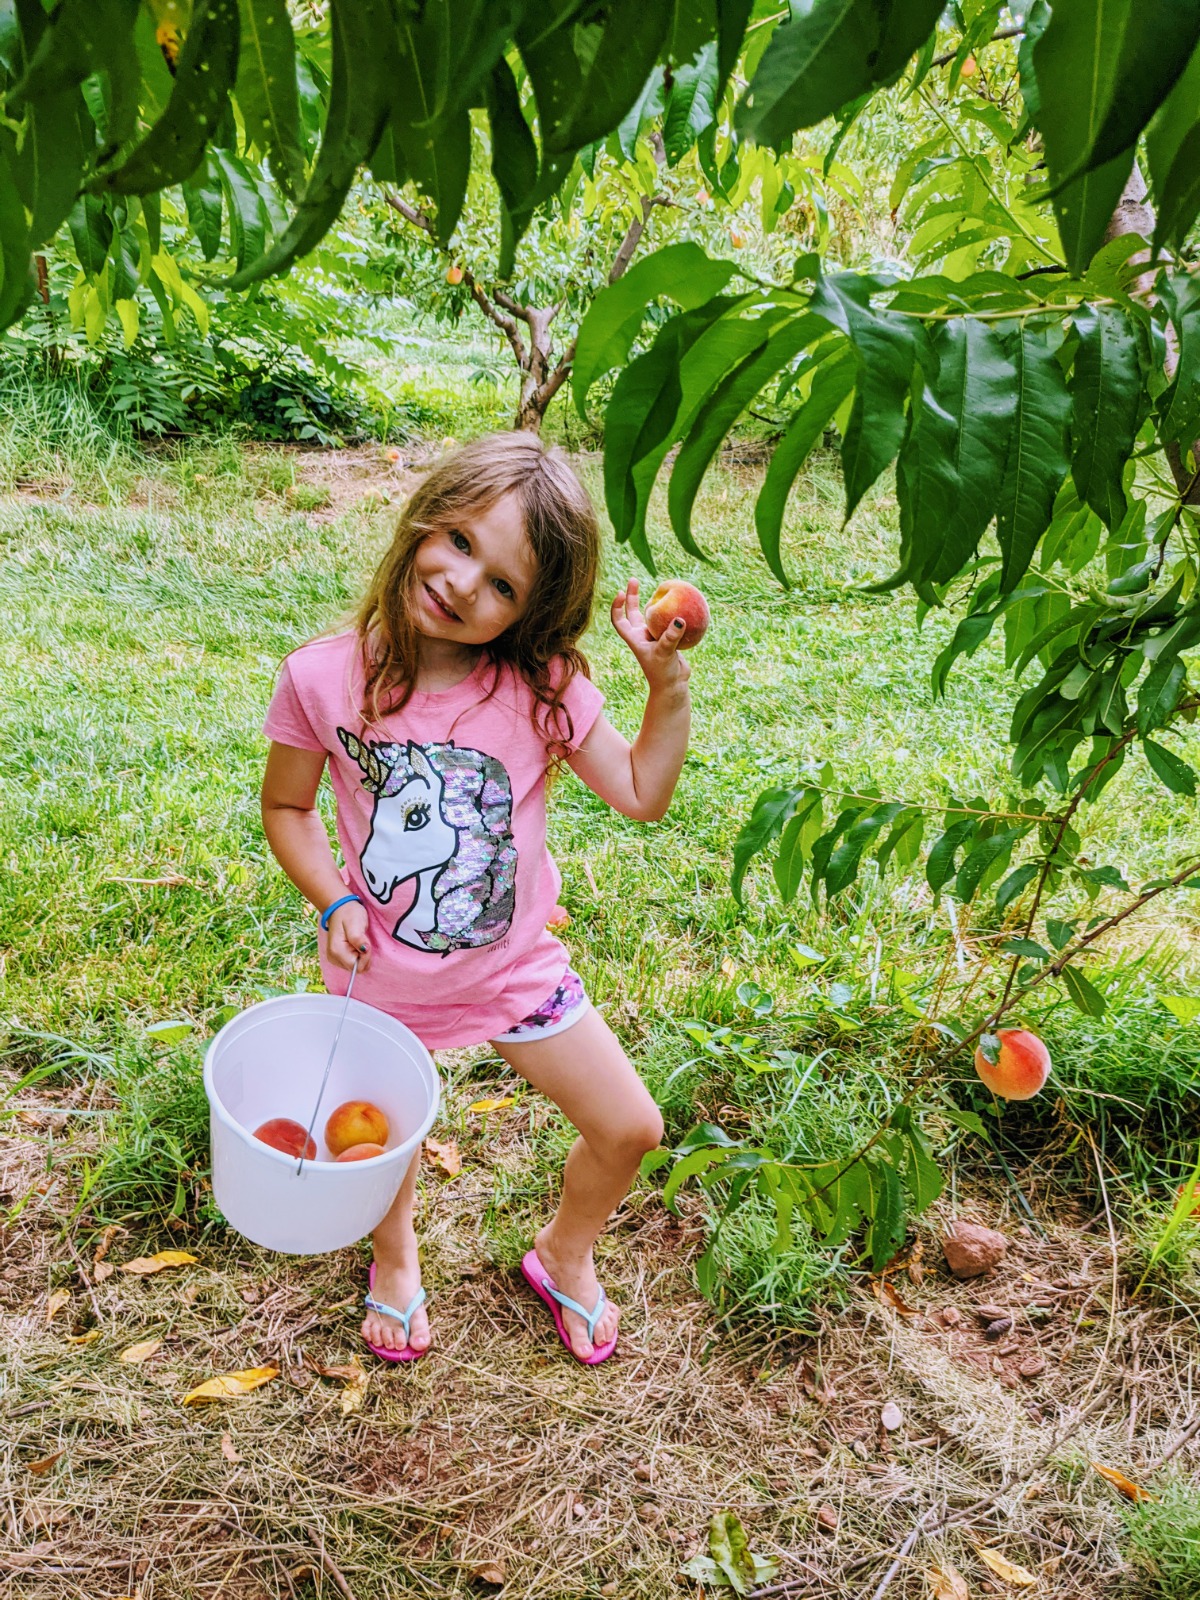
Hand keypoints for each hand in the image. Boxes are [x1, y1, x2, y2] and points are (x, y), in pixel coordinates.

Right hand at [326, 900, 371, 972]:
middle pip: (356, 968)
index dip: (365, 957)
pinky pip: (352, 963)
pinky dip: (357, 955)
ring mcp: (334, 958)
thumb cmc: (349, 913)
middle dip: (363, 956)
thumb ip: (359, 938)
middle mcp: (333, 958)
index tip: (365, 943)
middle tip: (362, 940)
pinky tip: (355, 944)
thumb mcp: (356, 923)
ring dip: (360, 955)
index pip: (357, 967)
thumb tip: (364, 950)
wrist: (339, 908)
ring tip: (358, 940)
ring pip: (355, 967)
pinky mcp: (337, 957)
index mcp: (337, 951)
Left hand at [610, 578, 690, 692]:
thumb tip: (679, 620)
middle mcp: (642, 636)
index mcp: (634, 639)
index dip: (616, 607)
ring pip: (652, 615)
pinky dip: (673, 613)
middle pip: (632, 612)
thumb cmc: (663, 673)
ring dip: (653, 602)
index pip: (618, 621)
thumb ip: (671, 637)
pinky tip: (681, 604)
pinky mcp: (668, 639)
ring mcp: (655, 637)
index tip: (620, 593)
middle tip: (633, 579)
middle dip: (631, 595)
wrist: (673, 686)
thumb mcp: (666, 654)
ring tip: (659, 587)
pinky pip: (668, 622)